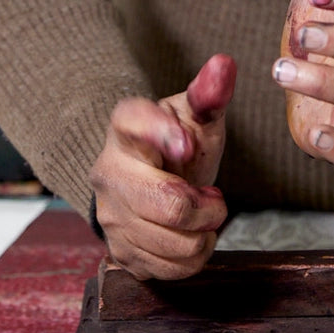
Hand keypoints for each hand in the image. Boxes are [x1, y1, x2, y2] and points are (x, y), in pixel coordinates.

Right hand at [89, 53, 235, 279]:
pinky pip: (170, 269)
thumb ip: (210, 93)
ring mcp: (111, 216)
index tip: (185, 145)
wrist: (149, 182)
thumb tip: (224, 63)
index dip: (163, 133)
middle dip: (207, 206)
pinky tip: (192, 237)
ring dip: (204, 233)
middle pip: (168, 203)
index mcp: (126, 128)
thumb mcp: (196, 116)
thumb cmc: (179, 145)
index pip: (134, 122)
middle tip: (213, 197)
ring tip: (202, 215)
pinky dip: (194, 257)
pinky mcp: (120, 252)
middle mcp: (109, 172)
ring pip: (174, 242)